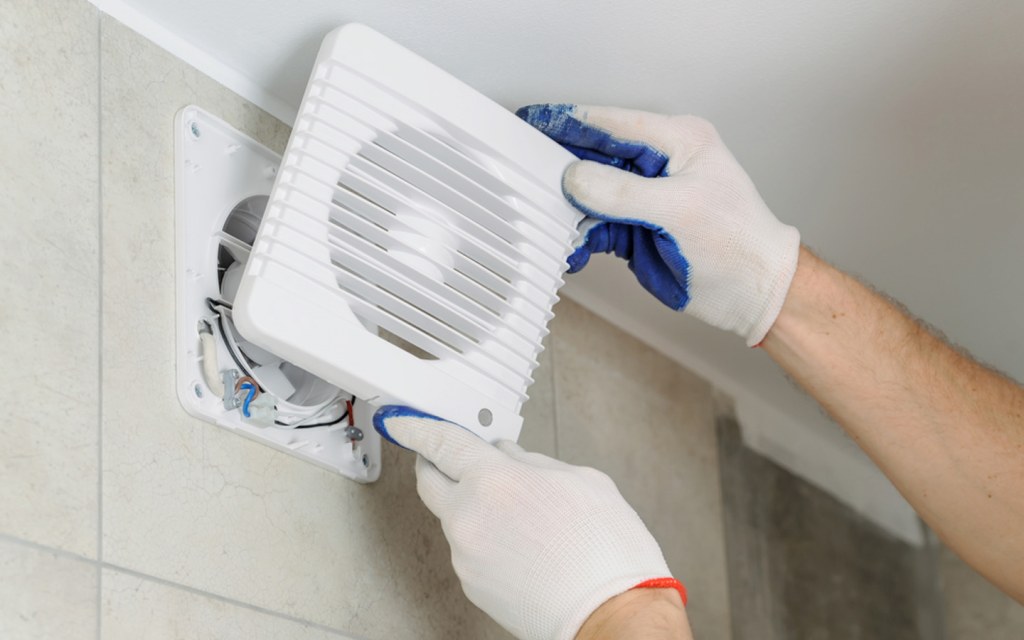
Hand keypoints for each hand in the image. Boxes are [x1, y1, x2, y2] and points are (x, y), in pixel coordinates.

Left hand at [373, 406, 685, 639]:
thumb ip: (534, 462)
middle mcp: (469, 519)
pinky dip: (486, 538)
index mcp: (494, 482)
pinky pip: (469, 548)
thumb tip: (510, 456)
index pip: (440, 442)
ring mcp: (466, 556)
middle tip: (448, 455)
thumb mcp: (582, 481)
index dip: (417, 426)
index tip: (403, 421)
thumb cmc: (606, 554)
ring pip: (454, 517)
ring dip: (473, 505)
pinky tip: (521, 542)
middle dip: (433, 463)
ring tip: (522, 513)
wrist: (611, 617)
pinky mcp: (472, 585)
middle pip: (429, 481)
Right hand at [518, 104, 799, 345]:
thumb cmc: (737, 245)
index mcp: (677, 141)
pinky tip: (572, 251)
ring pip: (589, 194)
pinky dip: (579, 239)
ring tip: (548, 224)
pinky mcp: (634, 228)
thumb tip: (575, 177)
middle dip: (561, 170)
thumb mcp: (678, 212)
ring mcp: (644, 197)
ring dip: (568, 211)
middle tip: (526, 177)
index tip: (532, 123)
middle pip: (594, 157)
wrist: (753, 294)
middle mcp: (657, 164)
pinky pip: (595, 226)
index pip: (612, 124)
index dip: (569, 123)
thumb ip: (622, 193)